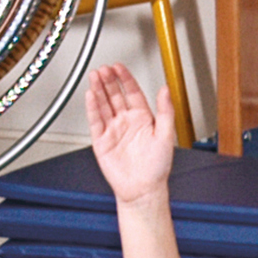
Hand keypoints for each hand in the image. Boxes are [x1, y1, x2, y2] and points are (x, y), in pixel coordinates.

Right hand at [86, 63, 174, 205]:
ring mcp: (113, 129)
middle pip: (115, 94)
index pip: (133, 93)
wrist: (143, 190)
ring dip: (99, 89)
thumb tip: (166, 90)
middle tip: (105, 68)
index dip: (126, 79)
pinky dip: (92, 106)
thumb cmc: (157, 169)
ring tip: (95, 75)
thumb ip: (166, 113)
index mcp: (143, 119)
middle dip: (109, 80)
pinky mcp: (101, 139)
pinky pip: (95, 119)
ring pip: (103, 103)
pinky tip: (91, 94)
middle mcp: (127, 122)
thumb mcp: (166, 137)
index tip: (119, 66)